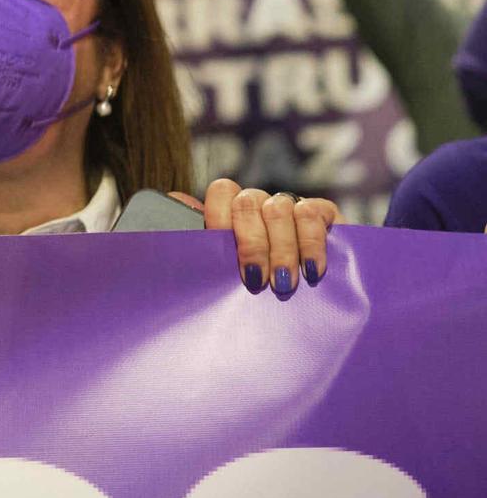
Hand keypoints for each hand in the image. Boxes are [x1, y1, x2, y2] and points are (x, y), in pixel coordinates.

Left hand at [203, 178, 339, 294]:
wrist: (306, 306)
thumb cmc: (254, 288)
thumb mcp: (225, 270)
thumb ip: (201, 241)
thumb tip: (174, 200)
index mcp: (233, 210)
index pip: (222, 192)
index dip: (221, 219)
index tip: (225, 257)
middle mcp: (260, 203)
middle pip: (249, 203)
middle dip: (252, 245)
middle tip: (257, 280)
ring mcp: (290, 205)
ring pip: (279, 209)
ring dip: (281, 250)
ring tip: (283, 283)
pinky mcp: (323, 213)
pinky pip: (312, 213)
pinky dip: (311, 244)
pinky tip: (311, 270)